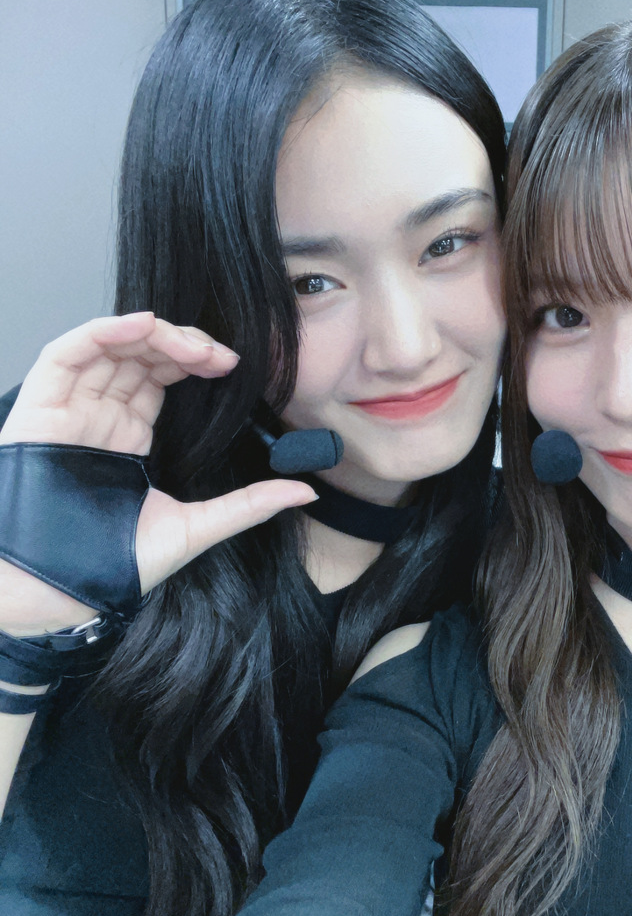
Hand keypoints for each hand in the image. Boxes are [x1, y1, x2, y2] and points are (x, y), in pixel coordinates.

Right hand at [0, 313, 315, 635]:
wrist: (63, 589)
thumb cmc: (117, 563)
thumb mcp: (196, 527)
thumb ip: (250, 505)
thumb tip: (308, 491)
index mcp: (129, 436)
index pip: (162, 377)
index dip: (195, 361)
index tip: (232, 365)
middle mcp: (98, 415)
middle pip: (138, 355)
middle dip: (181, 343)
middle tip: (219, 355)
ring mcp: (69, 410)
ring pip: (107, 346)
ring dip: (151, 334)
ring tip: (192, 344)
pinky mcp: (39, 410)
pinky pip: (65, 356)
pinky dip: (100, 332)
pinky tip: (141, 326)